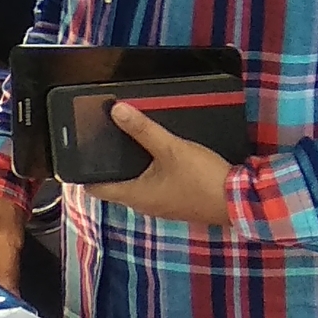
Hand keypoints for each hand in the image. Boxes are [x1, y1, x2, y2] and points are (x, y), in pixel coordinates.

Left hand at [87, 102, 235, 226]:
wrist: (239, 202)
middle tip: (100, 139)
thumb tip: (116, 110)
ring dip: (128, 168)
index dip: (83, 172)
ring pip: (134, 185)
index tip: (77, 152)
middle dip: (106, 164)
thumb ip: (142, 129)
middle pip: (114, 185)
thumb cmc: (202, 178)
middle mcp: (143, 205)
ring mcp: (160, 206)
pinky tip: (153, 156)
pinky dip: (147, 172)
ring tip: (124, 142)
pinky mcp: (176, 203)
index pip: (95, 188)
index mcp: (134, 195)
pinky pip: (152, 187)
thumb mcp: (171, 148)